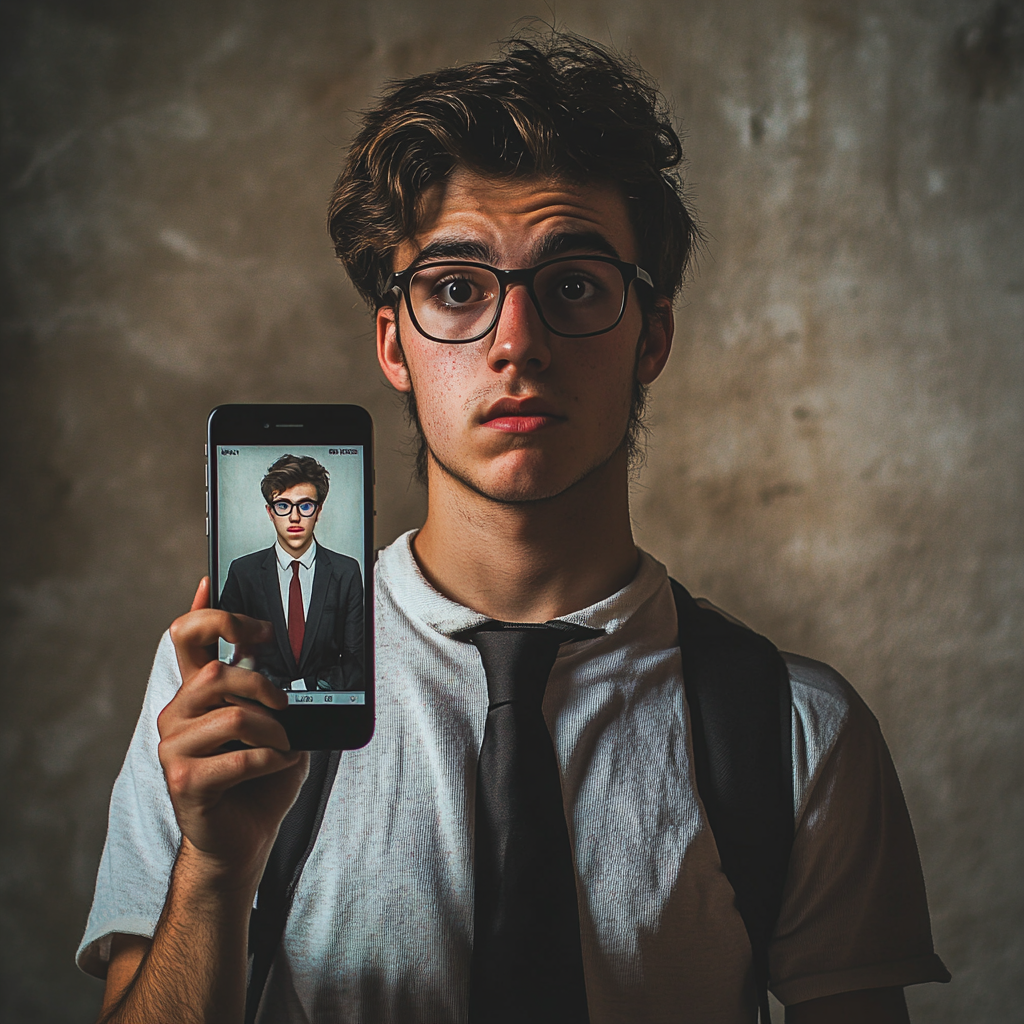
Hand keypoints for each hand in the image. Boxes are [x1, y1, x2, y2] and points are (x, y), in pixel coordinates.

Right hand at [158, 578, 308, 884]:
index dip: (205, 609)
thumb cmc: (262, 779)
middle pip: (214, 671)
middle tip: (286, 703)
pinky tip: (280, 764)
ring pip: (231, 714)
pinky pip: (239, 756)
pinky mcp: (184, 781)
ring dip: (273, 730)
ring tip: (285, 746)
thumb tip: (301, 658)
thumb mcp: (277, 726)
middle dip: (261, 682)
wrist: (243, 841)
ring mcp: (174, 748)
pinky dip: (272, 760)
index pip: (187, 637)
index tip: (226, 591)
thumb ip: (274, 692)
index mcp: (196, 694)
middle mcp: (177, 714)